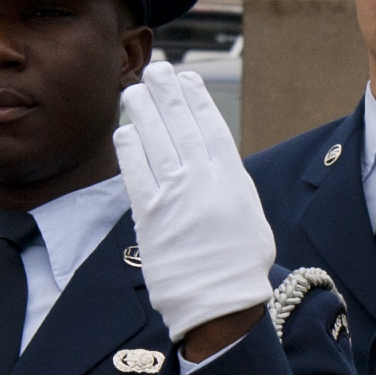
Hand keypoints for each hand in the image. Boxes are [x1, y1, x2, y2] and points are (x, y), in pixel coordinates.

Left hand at [116, 60, 274, 342]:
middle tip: (155, 70)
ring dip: (143, 112)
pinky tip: (125, 131)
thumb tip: (218, 166)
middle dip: (167, 94)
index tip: (186, 80)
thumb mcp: (250, 217)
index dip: (196, 101)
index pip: (211, 127)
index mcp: (232, 179)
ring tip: (134, 91)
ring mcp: (175, 196)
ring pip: (155, 142)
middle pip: (181, 126)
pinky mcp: (150, 216)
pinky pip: (135, 173)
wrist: (220, 303)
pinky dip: (129, 149)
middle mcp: (203, 181)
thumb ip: (232, 187)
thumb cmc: (240, 266)